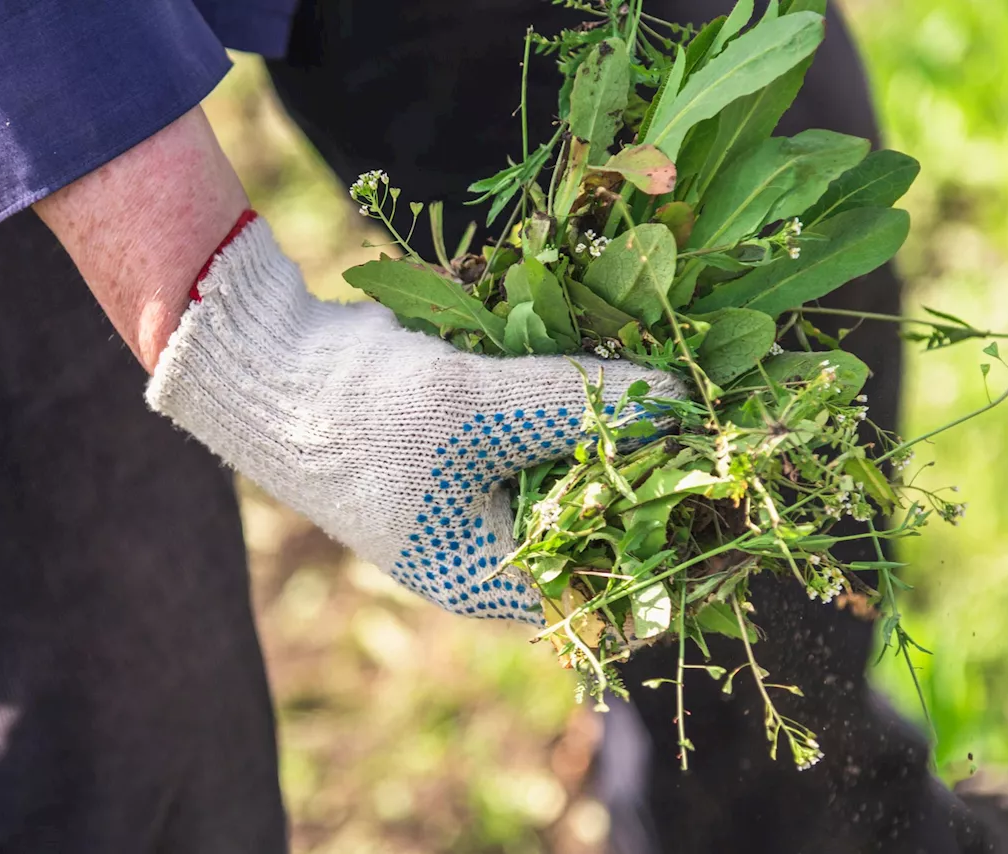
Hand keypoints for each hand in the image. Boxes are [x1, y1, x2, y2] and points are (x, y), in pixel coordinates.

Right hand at [146, 215, 684, 621]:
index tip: (736, 497)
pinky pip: (548, 437)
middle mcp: (496, 550)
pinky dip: (580, 407)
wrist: (271, 373)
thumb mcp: (480, 411)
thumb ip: (583, 406)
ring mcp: (484, 497)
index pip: (614, 593)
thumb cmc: (364, 416)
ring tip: (685, 390)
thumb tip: (684, 401)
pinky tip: (622, 366)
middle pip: (605, 530)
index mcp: (495, 579)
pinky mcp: (477, 448)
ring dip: (624, 436)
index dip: (679, 555)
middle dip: (660, 480)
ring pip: (580, 475)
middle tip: (721, 427)